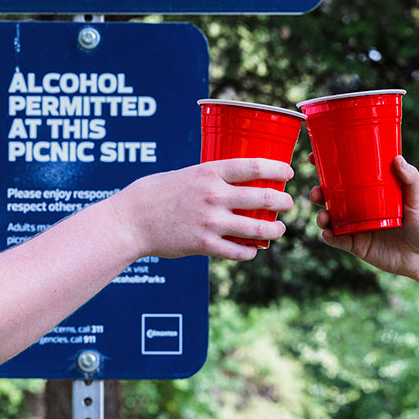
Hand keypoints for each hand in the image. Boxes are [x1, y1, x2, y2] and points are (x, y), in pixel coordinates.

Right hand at [114, 158, 294, 260]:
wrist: (130, 221)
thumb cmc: (155, 194)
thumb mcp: (185, 174)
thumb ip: (210, 178)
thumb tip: (234, 181)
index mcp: (209, 172)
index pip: (254, 167)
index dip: (278, 169)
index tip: (289, 173)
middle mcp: (214, 196)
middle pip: (264, 198)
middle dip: (284, 202)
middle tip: (289, 204)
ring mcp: (210, 222)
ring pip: (258, 228)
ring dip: (275, 229)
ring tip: (279, 228)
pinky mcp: (204, 245)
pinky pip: (239, 251)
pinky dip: (251, 251)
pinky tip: (253, 249)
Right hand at [310, 155, 418, 280]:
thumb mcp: (417, 199)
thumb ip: (410, 179)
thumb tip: (397, 158)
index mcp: (370, 193)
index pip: (346, 178)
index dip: (327, 168)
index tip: (315, 157)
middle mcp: (360, 209)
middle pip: (331, 198)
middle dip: (318, 193)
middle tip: (317, 191)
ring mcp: (357, 228)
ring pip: (331, 219)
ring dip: (321, 215)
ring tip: (324, 216)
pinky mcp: (358, 246)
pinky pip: (338, 241)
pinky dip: (329, 237)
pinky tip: (328, 232)